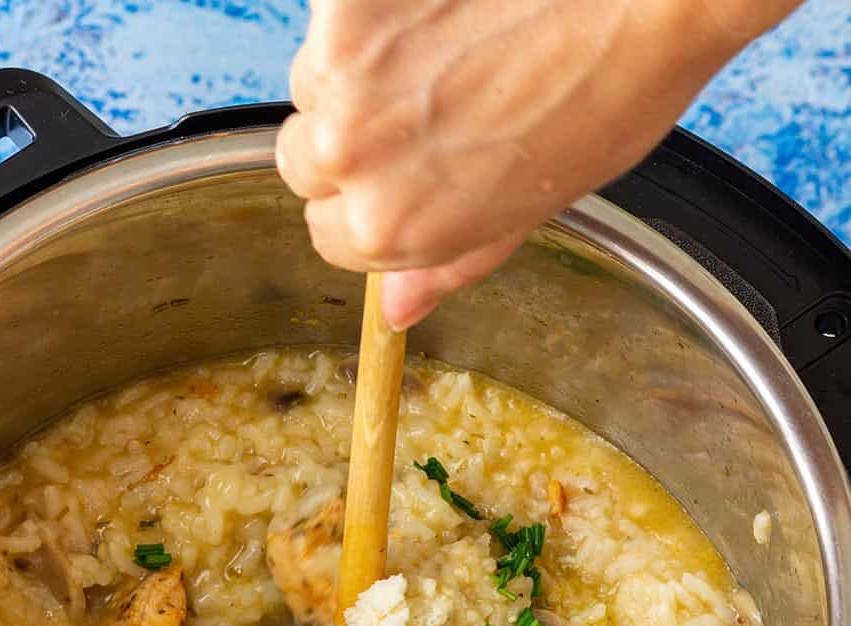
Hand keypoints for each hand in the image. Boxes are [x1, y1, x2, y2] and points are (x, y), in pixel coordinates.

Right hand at [276, 0, 798, 328]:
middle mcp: (350, 154)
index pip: (325, 232)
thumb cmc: (607, 94)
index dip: (366, 202)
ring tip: (442, 49)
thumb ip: (449, 260)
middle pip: (302, 158)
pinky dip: (376, 10)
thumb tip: (398, 312)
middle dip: (350, 138)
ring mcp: (344, 70)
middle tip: (423, 107)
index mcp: (388, 228)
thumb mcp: (531, 208)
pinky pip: (332, 14)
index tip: (402, 173)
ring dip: (358, 69)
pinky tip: (440, 5)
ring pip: (312, 79)